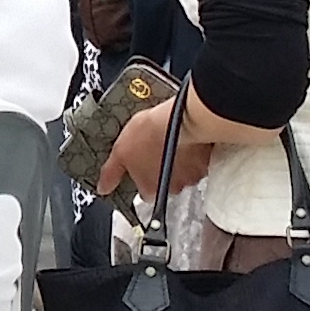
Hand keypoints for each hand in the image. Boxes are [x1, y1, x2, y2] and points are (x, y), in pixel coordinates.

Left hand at [97, 96, 211, 203]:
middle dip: (163, 170)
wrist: (179, 117)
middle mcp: (173, 188)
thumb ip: (111, 173)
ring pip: (184, 174)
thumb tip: (103, 188)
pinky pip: (199, 162)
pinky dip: (194, 155)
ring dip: (178, 162)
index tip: (142, 165)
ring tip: (171, 143)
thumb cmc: (148, 133)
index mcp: (151, 189)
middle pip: (166, 184)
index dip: (143, 178)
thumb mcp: (120, 151)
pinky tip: (186, 141)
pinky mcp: (206, 164)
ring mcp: (192, 177)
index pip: (146, 193)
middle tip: (157, 150)